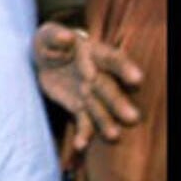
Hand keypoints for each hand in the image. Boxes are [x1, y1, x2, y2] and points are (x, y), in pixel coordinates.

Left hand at [33, 21, 143, 149]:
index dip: (124, 69)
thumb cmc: (51, 42)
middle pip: (108, 89)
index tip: (136, 79)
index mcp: (94, 54)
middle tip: (132, 117)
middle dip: (118, 103)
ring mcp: (88, 93)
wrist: (44, 57)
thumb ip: (57, 36)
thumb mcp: (49, 35)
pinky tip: (81, 145)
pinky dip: (83, 134)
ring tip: (113, 135)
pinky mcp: (77, 106)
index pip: (112, 60)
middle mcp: (97, 75)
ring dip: (106, 122)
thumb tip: (66, 37)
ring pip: (99, 109)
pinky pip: (82, 121)